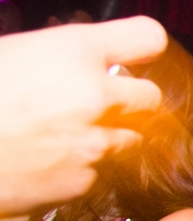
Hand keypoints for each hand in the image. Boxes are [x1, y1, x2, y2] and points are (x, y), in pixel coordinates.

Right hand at [0, 16, 166, 215]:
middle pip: (150, 98)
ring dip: (107, 138)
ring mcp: (92, 144)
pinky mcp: (81, 183)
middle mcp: (94, 96)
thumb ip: (54, 57)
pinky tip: (44, 163)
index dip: (142, 49)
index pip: (148, 37)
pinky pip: (99, 174)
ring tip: (59, 136)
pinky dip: (80, 170)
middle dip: (129, 102)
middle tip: (96, 105)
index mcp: (73, 51)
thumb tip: (77, 60)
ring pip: (130, 140)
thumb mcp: (8, 54)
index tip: (135, 57)